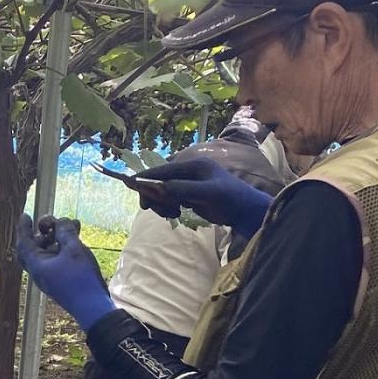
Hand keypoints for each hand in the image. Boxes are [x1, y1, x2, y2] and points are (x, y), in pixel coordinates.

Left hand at [15, 215, 113, 329]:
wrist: (92, 307)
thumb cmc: (80, 278)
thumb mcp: (73, 249)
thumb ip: (65, 232)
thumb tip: (60, 222)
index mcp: (37, 265)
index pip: (24, 243)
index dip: (24, 228)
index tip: (25, 215)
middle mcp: (40, 272)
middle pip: (35, 247)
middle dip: (44, 232)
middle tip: (53, 222)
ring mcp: (51, 277)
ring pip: (49, 252)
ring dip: (58, 238)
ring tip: (73, 225)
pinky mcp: (61, 281)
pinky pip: (58, 260)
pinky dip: (64, 248)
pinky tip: (77, 240)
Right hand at [132, 154, 272, 240]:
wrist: (245, 210)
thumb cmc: (230, 199)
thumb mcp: (208, 194)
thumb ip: (184, 189)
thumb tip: (160, 188)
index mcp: (194, 165)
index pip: (164, 169)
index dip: (148, 178)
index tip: (132, 186)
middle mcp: (189, 171)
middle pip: (160, 180)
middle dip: (155, 195)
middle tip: (157, 210)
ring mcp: (188, 182)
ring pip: (163, 191)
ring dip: (161, 203)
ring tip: (173, 213)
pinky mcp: (189, 194)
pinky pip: (169, 198)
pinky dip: (167, 206)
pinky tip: (177, 213)